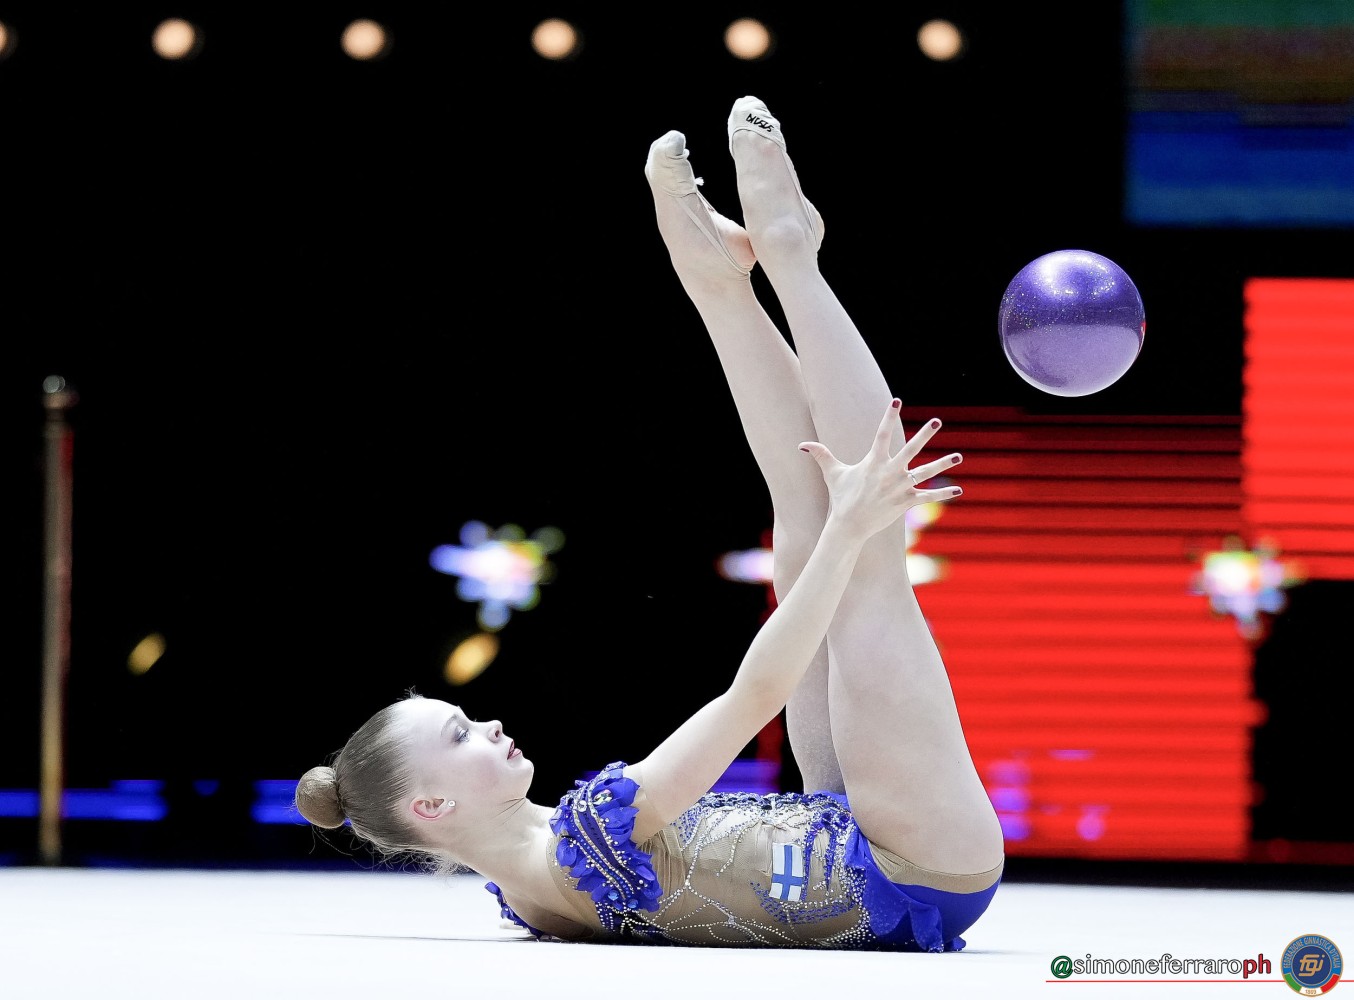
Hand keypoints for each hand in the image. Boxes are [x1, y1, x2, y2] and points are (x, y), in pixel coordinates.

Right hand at [799, 399, 960, 539]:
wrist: (848, 525)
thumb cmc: (841, 497)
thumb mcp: (832, 473)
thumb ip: (820, 455)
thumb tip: (801, 445)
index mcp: (873, 461)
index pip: (883, 433)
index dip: (889, 416)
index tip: (897, 400)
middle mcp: (889, 472)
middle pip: (911, 449)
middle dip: (925, 435)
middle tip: (937, 421)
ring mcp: (899, 487)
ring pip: (925, 472)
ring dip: (943, 464)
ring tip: (959, 456)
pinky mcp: (905, 503)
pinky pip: (927, 497)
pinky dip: (943, 494)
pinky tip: (958, 490)